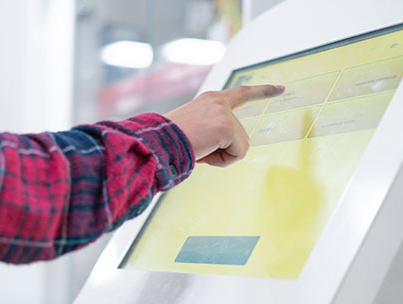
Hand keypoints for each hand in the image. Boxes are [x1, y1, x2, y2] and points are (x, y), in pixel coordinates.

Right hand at [164, 85, 283, 166]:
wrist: (156, 141)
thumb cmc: (168, 141)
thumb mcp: (192, 131)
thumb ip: (212, 133)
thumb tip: (227, 151)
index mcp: (210, 100)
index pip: (241, 93)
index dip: (262, 91)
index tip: (282, 88)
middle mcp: (218, 102)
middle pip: (240, 137)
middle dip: (222, 151)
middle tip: (197, 148)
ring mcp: (223, 114)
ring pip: (240, 147)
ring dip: (220, 156)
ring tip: (197, 150)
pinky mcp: (226, 127)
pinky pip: (238, 154)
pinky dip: (222, 161)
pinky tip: (204, 153)